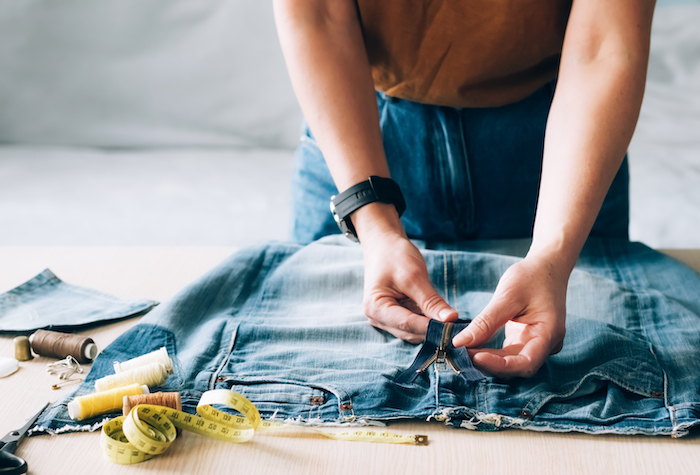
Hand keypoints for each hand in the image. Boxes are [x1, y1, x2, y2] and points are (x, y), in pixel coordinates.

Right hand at [355, 204, 457, 342]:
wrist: (383, 245)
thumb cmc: (394, 255)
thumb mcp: (414, 276)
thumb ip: (431, 301)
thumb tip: (451, 320)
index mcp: (376, 308)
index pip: (407, 324)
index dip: (431, 329)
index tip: (455, 330)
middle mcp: (377, 318)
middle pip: (410, 332)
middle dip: (433, 331)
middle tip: (458, 327)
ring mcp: (384, 319)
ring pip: (413, 331)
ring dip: (431, 328)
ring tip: (453, 323)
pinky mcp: (394, 317)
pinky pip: (413, 325)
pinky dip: (427, 322)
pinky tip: (441, 318)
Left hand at [452, 252, 568, 377]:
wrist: (546, 266)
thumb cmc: (531, 277)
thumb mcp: (507, 296)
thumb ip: (486, 322)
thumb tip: (460, 342)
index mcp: (549, 334)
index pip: (525, 363)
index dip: (499, 365)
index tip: (473, 356)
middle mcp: (546, 345)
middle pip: (517, 367)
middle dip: (489, 364)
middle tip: (461, 354)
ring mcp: (537, 344)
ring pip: (511, 363)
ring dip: (488, 361)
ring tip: (463, 351)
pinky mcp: (526, 340)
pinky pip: (508, 354)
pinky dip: (491, 353)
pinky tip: (473, 347)